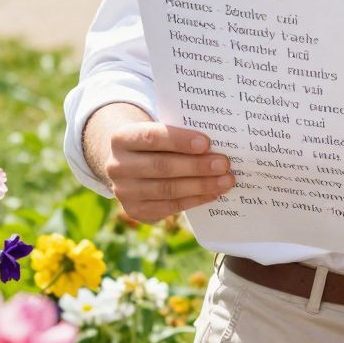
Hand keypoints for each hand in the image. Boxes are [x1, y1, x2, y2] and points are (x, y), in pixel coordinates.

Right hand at [88, 107, 234, 222]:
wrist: (129, 167)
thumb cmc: (154, 144)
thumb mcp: (158, 132)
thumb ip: (179, 135)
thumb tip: (217, 145)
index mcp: (122, 138)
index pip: (151, 137)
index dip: (179, 140)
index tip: (206, 143)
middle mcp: (117, 166)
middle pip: (161, 166)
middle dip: (196, 166)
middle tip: (223, 164)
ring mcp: (124, 191)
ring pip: (167, 189)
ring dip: (201, 185)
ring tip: (226, 180)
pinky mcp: (136, 210)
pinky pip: (170, 206)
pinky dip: (195, 200)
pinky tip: (214, 193)